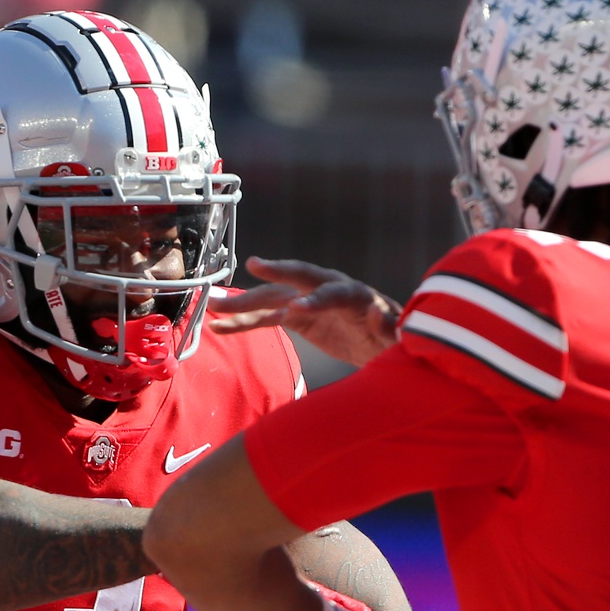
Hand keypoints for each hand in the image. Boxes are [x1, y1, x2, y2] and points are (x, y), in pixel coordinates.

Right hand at [209, 258, 402, 366]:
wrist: (381, 344)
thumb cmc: (392, 339)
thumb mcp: (396, 339)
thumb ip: (391, 329)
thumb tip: (381, 315)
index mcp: (356, 295)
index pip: (335, 293)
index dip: (316, 300)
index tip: (296, 311)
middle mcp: (328, 290)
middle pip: (299, 281)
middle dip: (276, 276)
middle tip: (254, 266)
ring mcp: (308, 301)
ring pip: (274, 298)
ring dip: (246, 303)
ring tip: (214, 308)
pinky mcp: (296, 316)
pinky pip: (267, 317)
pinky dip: (245, 323)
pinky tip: (221, 327)